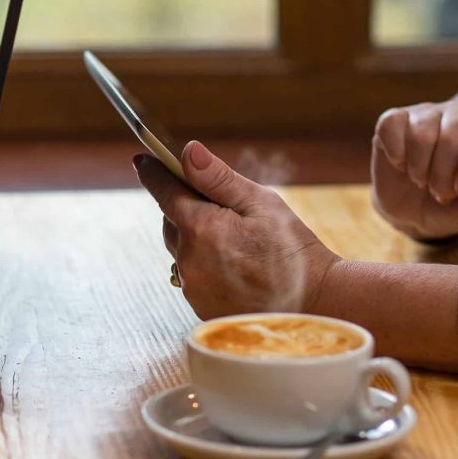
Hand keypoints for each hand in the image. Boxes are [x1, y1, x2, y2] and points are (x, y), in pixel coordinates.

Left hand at [133, 141, 338, 320]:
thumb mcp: (261, 203)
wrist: (315, 306)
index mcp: (202, 229)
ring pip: (179, 248)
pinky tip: (231, 262)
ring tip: (230, 236)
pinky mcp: (199, 306)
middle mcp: (189, 261)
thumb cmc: (294, 251)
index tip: (142, 159)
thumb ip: (218, 178)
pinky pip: (190, 273)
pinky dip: (202, 261)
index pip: (163, 192)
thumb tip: (188, 152)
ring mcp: (193, 287)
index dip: (152, 172)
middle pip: (170, 220)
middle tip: (214, 202)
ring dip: (193, 236)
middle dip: (184, 206)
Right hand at [372, 100, 457, 239]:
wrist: (414, 210)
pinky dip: (395, 153)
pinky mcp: (393, 120)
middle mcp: (456, 114)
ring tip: (421, 180)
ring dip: (418, 169)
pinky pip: (390, 126)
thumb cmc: (451, 204)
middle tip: (439, 192)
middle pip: (451, 139)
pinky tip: (400, 164)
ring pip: (420, 136)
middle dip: (442, 176)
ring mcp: (424, 114)